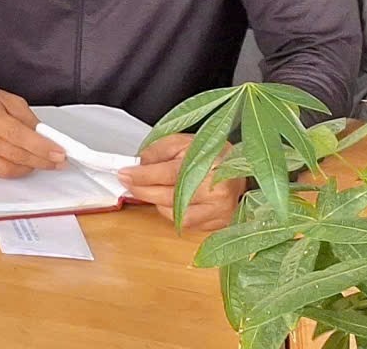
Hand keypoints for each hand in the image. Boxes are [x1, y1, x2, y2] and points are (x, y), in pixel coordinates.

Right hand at [0, 85, 67, 177]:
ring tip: (42, 160)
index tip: (59, 152)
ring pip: (6, 169)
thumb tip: (47, 140)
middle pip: (14, 154)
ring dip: (30, 167)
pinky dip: (15, 169)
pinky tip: (23, 162)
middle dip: (41, 159)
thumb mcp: (9, 100)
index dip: (40, 146)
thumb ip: (29, 119)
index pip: (16, 134)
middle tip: (59, 160)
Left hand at [118, 132, 244, 232]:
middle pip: (169, 197)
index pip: (169, 174)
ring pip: (174, 215)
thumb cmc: (213, 154)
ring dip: (158, 201)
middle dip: (143, 189)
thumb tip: (138, 164)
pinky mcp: (218, 224)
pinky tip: (172, 199)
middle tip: (128, 182)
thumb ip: (159, 150)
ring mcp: (219, 212)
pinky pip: (185, 223)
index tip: (124, 174)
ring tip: (155, 187)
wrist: (242, 169)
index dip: (142, 175)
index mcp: (211, 167)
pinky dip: (172, 211)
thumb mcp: (184, 141)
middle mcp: (217, 193)